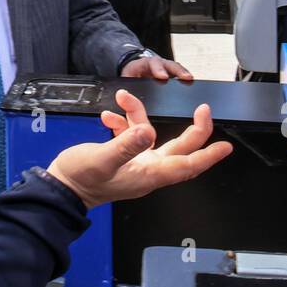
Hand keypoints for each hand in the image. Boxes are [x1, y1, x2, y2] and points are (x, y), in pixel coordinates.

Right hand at [47, 90, 230, 207]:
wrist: (60, 188)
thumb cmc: (80, 180)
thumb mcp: (102, 159)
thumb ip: (125, 145)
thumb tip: (147, 132)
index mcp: (148, 174)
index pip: (186, 165)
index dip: (208, 155)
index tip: (225, 146)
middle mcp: (146, 170)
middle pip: (179, 149)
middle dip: (193, 130)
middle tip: (203, 111)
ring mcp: (135, 163)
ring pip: (151, 135)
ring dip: (138, 115)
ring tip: (123, 98)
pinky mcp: (122, 157)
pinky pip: (131, 135)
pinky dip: (123, 122)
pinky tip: (110, 116)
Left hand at [120, 55, 192, 81]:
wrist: (134, 70)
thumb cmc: (131, 74)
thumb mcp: (126, 78)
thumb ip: (127, 84)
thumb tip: (125, 93)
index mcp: (145, 63)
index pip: (152, 63)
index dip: (158, 69)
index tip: (163, 76)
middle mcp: (157, 64)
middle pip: (168, 64)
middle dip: (177, 70)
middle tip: (184, 77)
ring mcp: (166, 68)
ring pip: (176, 68)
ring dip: (184, 73)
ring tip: (190, 80)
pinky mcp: (171, 74)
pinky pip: (180, 75)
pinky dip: (185, 78)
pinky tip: (192, 84)